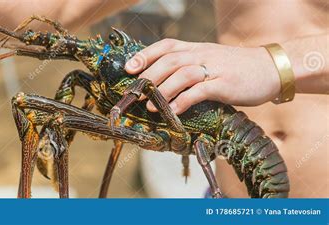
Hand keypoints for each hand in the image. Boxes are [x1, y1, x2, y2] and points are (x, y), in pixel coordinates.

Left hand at [125, 39, 281, 113]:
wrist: (271, 68)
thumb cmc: (236, 68)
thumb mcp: (210, 60)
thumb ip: (189, 67)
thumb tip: (162, 82)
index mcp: (196, 48)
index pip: (165, 46)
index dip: (145, 55)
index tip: (128, 68)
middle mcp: (202, 55)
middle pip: (169, 60)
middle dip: (148, 76)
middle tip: (133, 93)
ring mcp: (214, 68)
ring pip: (182, 74)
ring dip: (162, 91)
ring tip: (149, 106)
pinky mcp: (224, 84)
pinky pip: (199, 92)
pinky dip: (183, 102)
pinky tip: (172, 112)